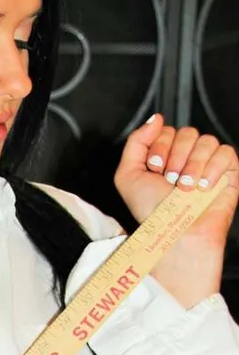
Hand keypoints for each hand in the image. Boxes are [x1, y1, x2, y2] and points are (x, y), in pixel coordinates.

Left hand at [114, 114, 238, 306]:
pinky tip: (202, 187)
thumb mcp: (127, 176)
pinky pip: (226, 152)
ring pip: (206, 140)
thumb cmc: (151, 214)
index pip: (167, 131)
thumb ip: (135, 143)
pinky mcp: (228, 174)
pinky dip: (212, 168)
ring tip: (184, 188)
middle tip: (169, 180)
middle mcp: (187, 160)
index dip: (159, 147)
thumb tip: (156, 118)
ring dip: (192, 165)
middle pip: (187, 132)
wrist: (174, 236)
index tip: (154, 169)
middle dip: (175, 156)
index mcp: (166, 158)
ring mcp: (208, 166)